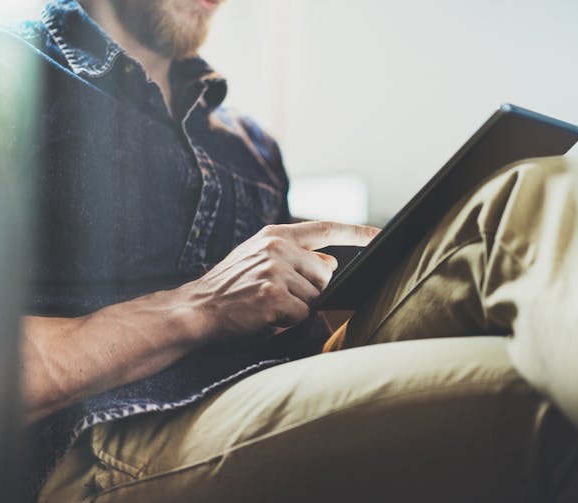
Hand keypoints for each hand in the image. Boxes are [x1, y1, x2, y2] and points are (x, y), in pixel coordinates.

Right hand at [178, 221, 379, 342]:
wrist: (197, 308)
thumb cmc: (231, 286)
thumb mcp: (259, 259)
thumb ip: (295, 257)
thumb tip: (331, 264)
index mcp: (275, 235)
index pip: (325, 228)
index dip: (356, 232)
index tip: (379, 235)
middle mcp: (277, 248)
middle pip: (325, 274)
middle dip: (312, 291)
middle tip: (280, 296)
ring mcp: (275, 270)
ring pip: (315, 297)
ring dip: (298, 308)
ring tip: (269, 305)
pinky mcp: (274, 295)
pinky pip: (302, 315)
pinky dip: (289, 322)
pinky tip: (267, 316)